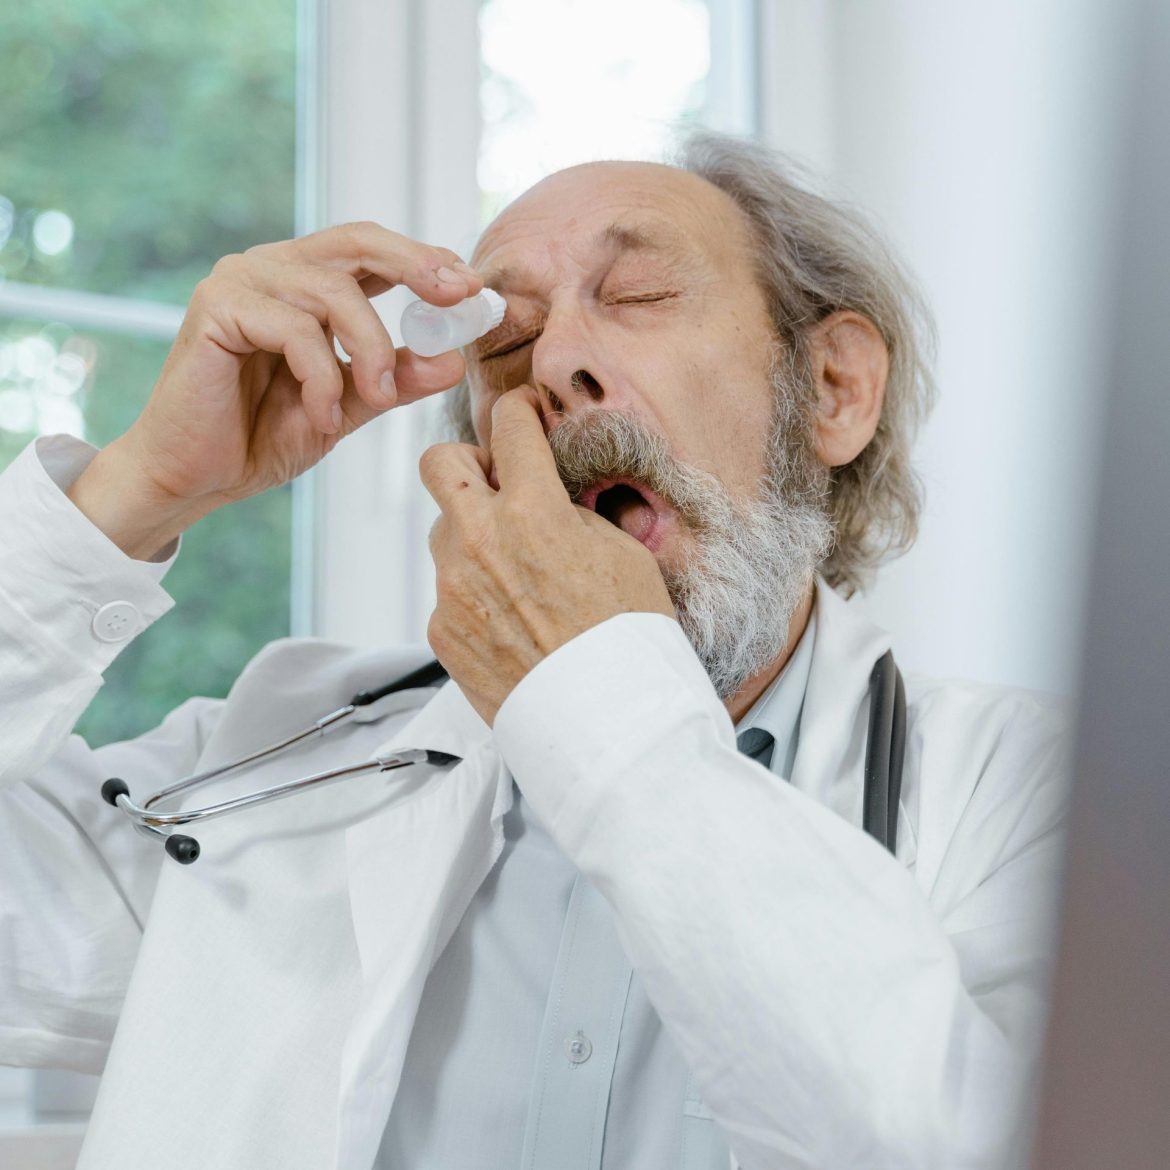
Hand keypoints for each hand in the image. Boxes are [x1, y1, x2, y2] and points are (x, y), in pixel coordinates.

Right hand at [70, 222, 481, 556]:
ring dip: (369, 351)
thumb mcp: (348, 407)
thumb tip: (452, 358)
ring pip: (335, 293)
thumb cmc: (261, 437)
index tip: (472, 288)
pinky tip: (321, 416)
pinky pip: (296, 330)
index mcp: (303, 282)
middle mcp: (271, 269)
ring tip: (377, 399)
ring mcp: (240, 282)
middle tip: (457, 298)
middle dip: (416, 266)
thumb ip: (394, 379)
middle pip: (357, 241)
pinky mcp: (217, 308)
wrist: (195, 477)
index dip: (425, 260)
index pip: (372, 250)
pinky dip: (322, 378)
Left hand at [421, 385, 676, 724]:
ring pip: (443, 533)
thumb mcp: (624, 555)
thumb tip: (556, 501)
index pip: (509, 428)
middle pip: (439, 463)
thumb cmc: (627, 638)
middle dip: (466, 463)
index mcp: (533, 511)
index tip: (521, 415)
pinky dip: (473, 594)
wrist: (607, 717)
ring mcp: (453, 587)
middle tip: (498, 486)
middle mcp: (480, 540)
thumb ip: (576, 515)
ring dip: (471, 537)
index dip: (518, 411)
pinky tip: (510, 620)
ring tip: (516, 573)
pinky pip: (447, 592)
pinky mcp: (442, 630)